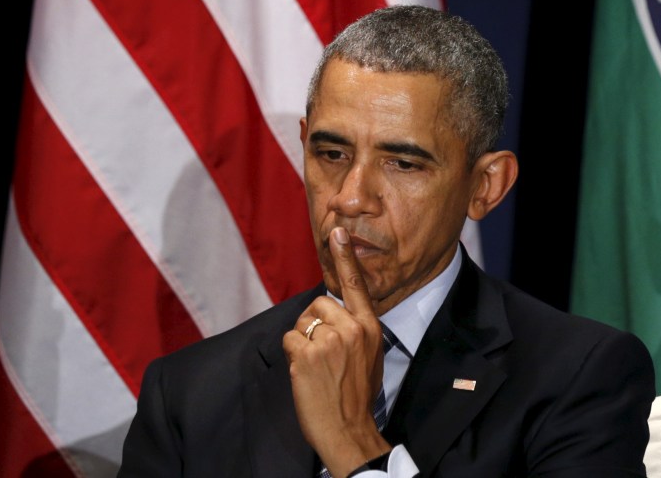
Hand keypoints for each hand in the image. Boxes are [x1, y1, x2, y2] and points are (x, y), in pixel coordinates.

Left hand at [283, 226, 392, 477]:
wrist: (348, 429)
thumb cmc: (357, 394)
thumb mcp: (371, 355)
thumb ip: (357, 329)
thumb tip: (337, 312)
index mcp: (370, 327)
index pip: (357, 285)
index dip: (344, 257)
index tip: (337, 232)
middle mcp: (352, 328)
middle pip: (320, 302)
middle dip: (314, 323)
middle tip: (322, 352)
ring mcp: (329, 341)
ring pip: (302, 321)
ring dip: (301, 340)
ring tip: (315, 365)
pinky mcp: (307, 354)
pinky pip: (289, 339)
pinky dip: (291, 354)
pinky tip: (304, 372)